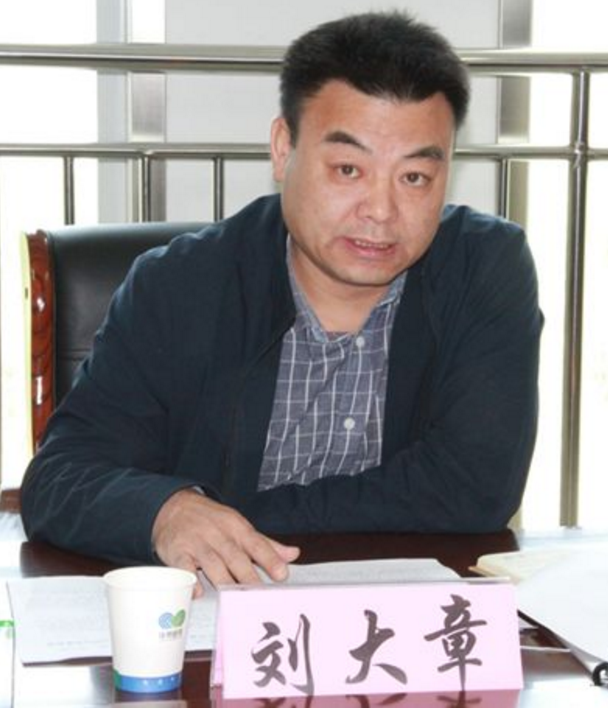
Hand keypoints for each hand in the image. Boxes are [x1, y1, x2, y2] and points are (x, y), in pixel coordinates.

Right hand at [151, 489, 299, 595]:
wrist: (173, 506)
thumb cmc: (211, 520)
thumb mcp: (239, 526)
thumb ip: (265, 544)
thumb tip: (293, 555)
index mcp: (236, 526)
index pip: (256, 543)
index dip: (270, 559)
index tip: (282, 574)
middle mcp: (217, 533)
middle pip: (235, 556)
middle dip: (248, 575)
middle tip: (260, 595)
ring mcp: (196, 542)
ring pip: (212, 563)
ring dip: (223, 580)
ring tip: (235, 598)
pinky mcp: (176, 552)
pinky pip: (183, 567)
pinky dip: (190, 580)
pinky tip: (198, 592)